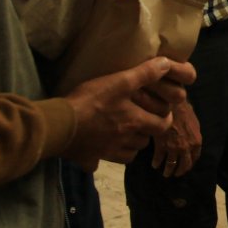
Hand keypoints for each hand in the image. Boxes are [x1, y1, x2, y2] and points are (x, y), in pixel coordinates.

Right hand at [62, 57, 195, 170]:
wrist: (60, 124)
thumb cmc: (91, 101)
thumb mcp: (120, 82)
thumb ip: (144, 74)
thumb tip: (166, 64)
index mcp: (134, 123)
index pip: (162, 127)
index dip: (165, 120)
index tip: (163, 115)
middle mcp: (124, 141)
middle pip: (144, 142)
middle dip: (146, 133)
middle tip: (142, 123)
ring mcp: (106, 152)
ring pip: (127, 154)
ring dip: (129, 146)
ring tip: (123, 134)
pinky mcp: (88, 159)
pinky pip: (100, 163)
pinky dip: (103, 157)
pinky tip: (98, 148)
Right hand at [151, 101, 201, 177]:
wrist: (171, 106)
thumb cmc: (184, 111)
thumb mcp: (194, 123)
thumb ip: (194, 134)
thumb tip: (193, 138)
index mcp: (196, 142)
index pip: (195, 158)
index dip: (190, 163)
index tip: (186, 166)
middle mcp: (186, 149)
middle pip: (184, 165)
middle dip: (180, 171)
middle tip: (176, 174)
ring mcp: (173, 149)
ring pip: (171, 165)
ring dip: (168, 171)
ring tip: (165, 173)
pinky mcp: (161, 147)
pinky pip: (158, 159)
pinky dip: (156, 163)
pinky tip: (155, 164)